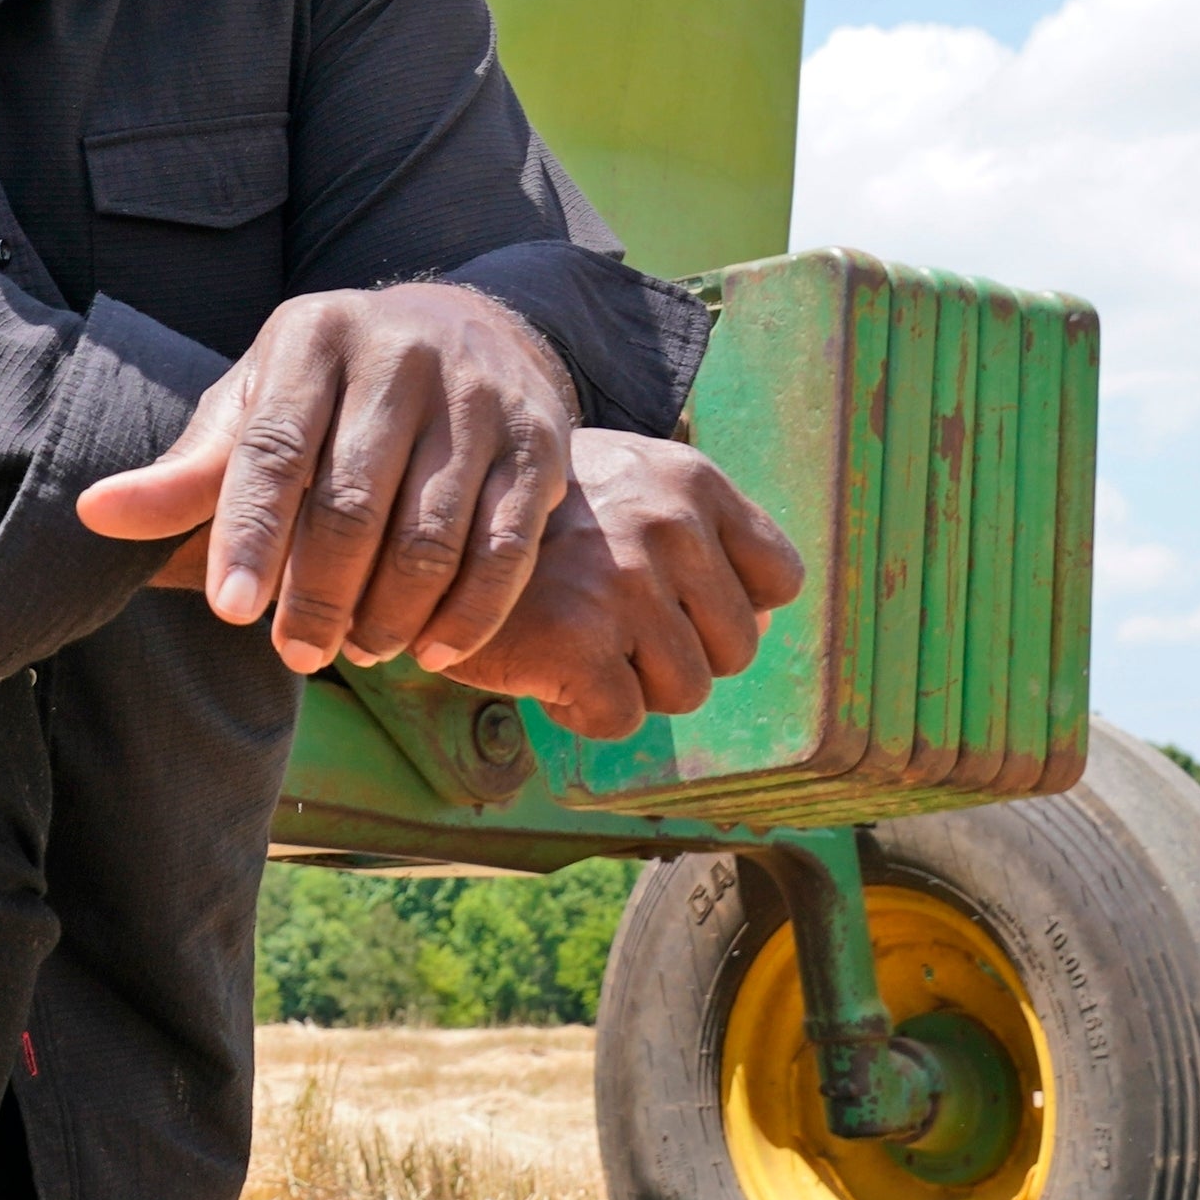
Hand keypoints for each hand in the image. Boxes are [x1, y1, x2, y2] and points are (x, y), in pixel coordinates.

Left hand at [75, 285, 578, 674]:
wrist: (466, 329)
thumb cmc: (331, 389)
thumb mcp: (253, 408)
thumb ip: (187, 472)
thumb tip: (91, 514)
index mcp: (312, 337)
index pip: (275, 449)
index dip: (251, 536)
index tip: (232, 611)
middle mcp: (401, 356)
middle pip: (354, 502)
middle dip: (321, 595)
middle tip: (297, 652)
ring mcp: (479, 397)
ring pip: (432, 533)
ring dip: (391, 612)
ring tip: (360, 651)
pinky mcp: (542, 440)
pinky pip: (506, 548)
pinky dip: (468, 612)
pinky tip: (431, 646)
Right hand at [429, 430, 805, 738]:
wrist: (418, 533)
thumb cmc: (531, 525)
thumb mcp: (625, 487)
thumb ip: (697, 536)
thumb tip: (760, 621)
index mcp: (689, 481)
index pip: (780, 577)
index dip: (732, 605)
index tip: (675, 602)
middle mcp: (667, 525)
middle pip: (735, 647)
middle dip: (678, 653)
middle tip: (607, 624)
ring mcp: (623, 584)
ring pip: (686, 690)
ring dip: (632, 685)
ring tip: (575, 642)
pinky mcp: (577, 641)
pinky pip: (622, 719)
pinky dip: (581, 711)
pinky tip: (544, 669)